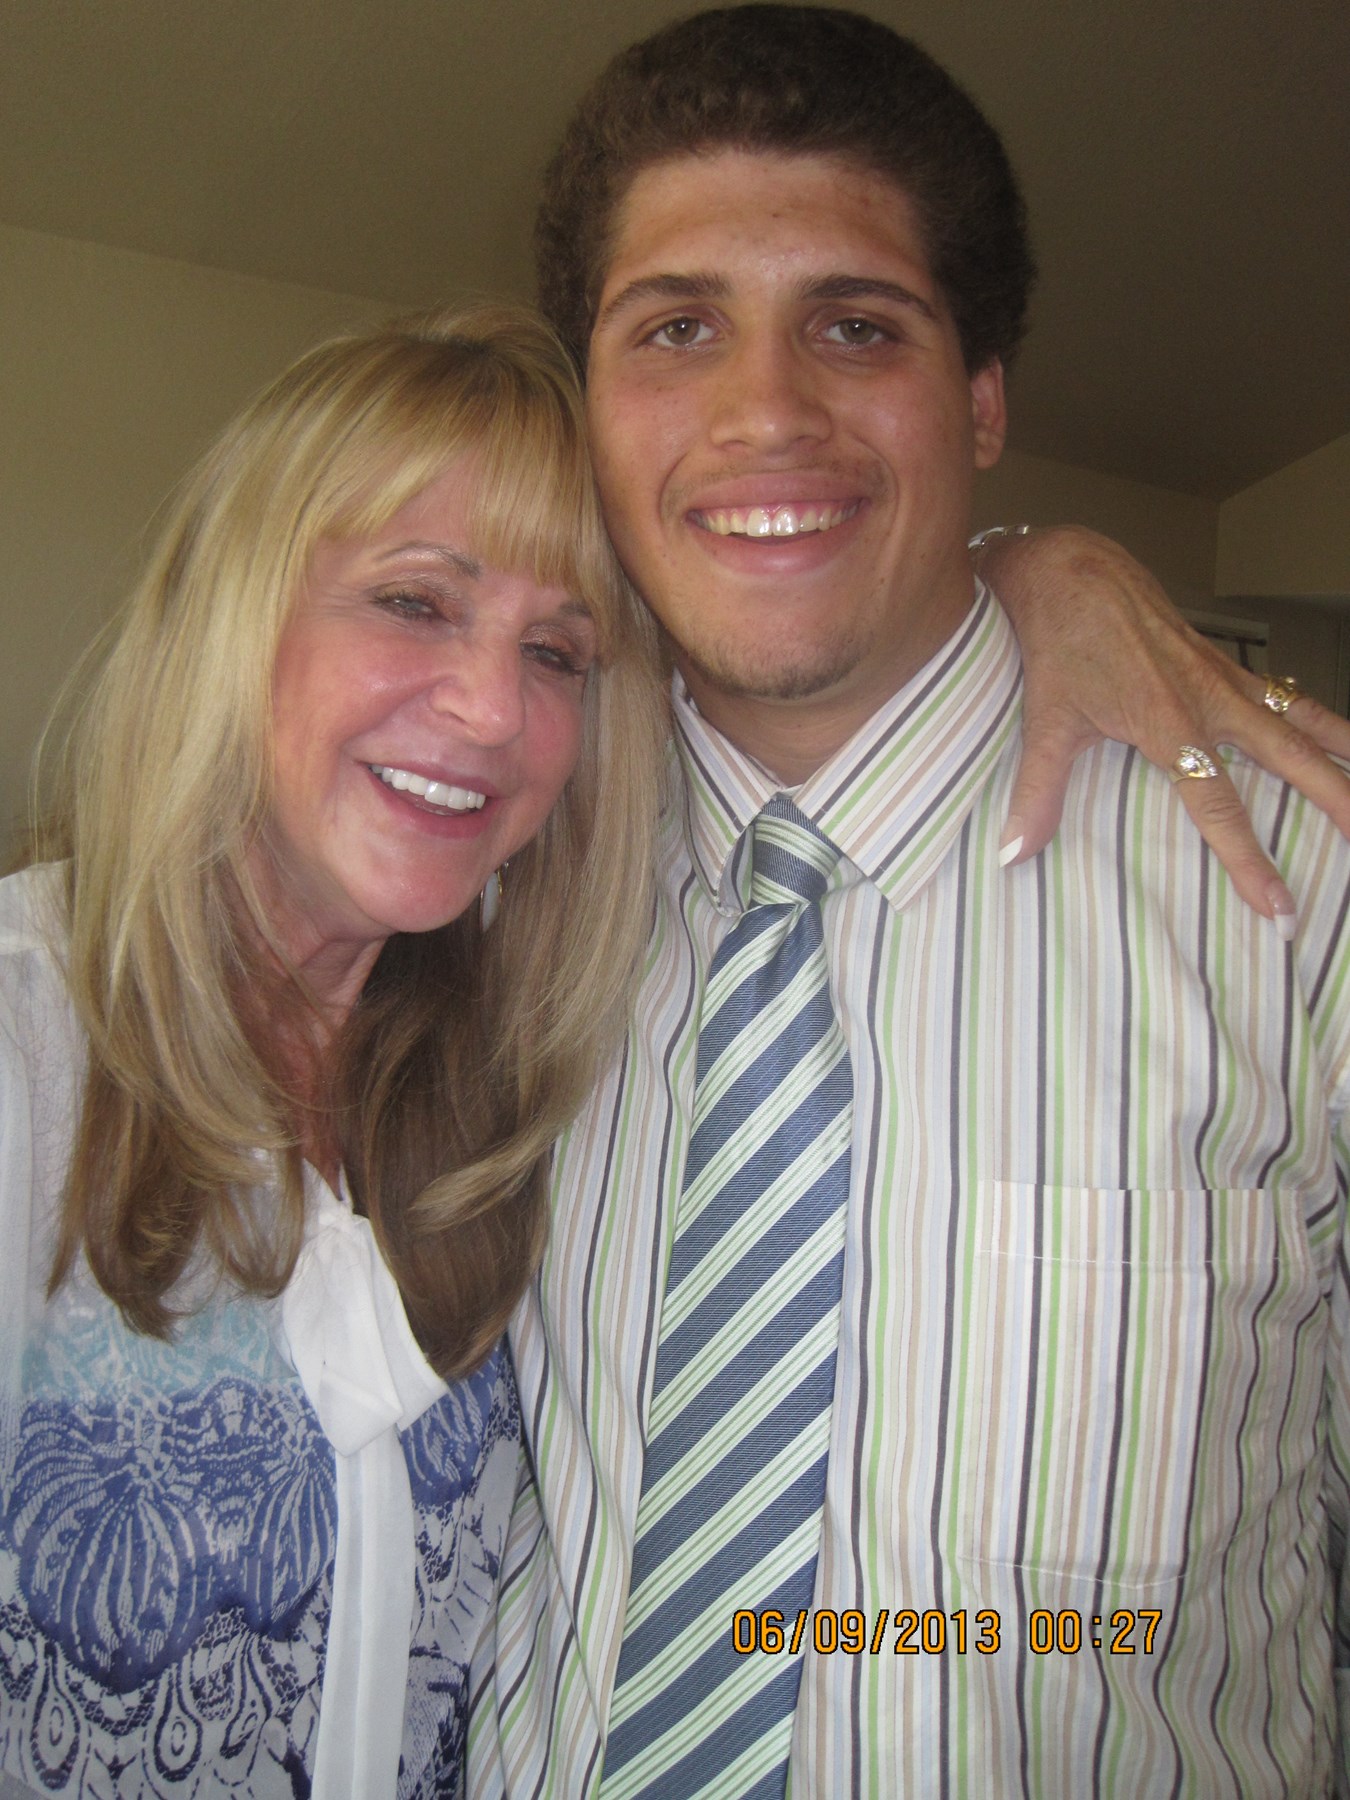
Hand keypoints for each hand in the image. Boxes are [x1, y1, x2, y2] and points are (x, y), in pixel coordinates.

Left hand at [980, 526, 1349, 923]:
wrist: (1065, 566)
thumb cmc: (1054, 638)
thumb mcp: (1046, 720)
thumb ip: (1036, 793)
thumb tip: (1015, 853)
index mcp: (1168, 721)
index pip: (1219, 806)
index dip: (1249, 860)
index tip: (1278, 906)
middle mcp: (1208, 699)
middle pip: (1291, 760)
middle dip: (1337, 804)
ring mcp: (1220, 676)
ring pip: (1300, 721)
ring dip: (1343, 756)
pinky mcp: (1219, 661)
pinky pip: (1281, 696)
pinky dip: (1314, 718)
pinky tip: (1340, 740)